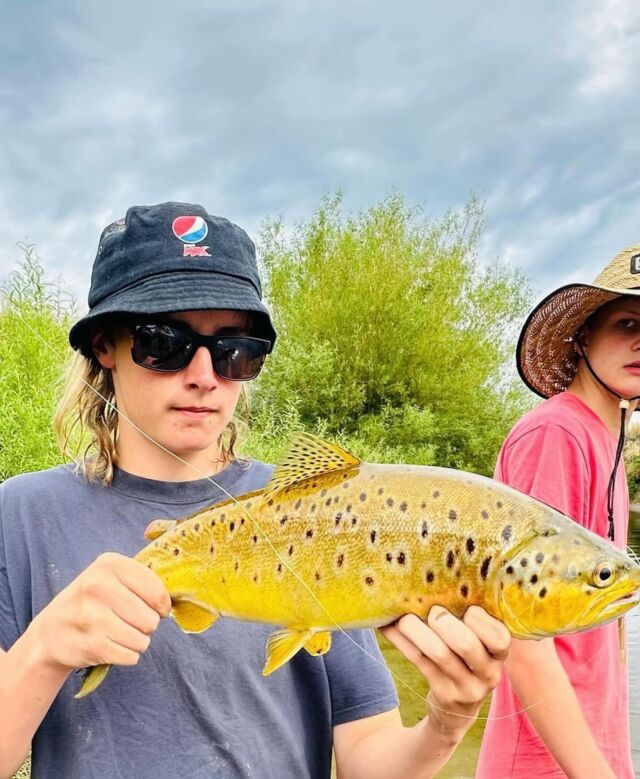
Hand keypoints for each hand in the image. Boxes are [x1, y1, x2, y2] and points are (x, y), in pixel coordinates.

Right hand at [29, 552, 170, 672]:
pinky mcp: (89, 645)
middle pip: (150, 618)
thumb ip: (142, 580)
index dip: (163, 605)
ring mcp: (91, 617)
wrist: (52, 631)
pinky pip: (129, 656)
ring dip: (137, 642)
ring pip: (141, 640)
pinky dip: (127, 655)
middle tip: (133, 623)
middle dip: (148, 625)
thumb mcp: (111, 578)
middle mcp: (97, 587)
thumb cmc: (92, 601)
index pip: (156, 590)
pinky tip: (114, 646)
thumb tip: (176, 597)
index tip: (159, 609)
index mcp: (109, 564)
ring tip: (122, 634)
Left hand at [380, 606, 509, 736]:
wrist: (457, 712)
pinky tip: (387, 627)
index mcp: (499, 654)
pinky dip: (401, 640)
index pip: (499, 637)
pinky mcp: (443, 693)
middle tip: (431, 611)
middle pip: (466, 644)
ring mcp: (466, 688)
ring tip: (403, 616)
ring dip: (416, 629)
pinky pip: (419, 661)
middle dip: (444, 622)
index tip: (465, 607)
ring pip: (439, 654)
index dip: (480, 619)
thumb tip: (435, 580)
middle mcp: (488, 673)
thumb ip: (471, 624)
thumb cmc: (467, 663)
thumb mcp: (480, 648)